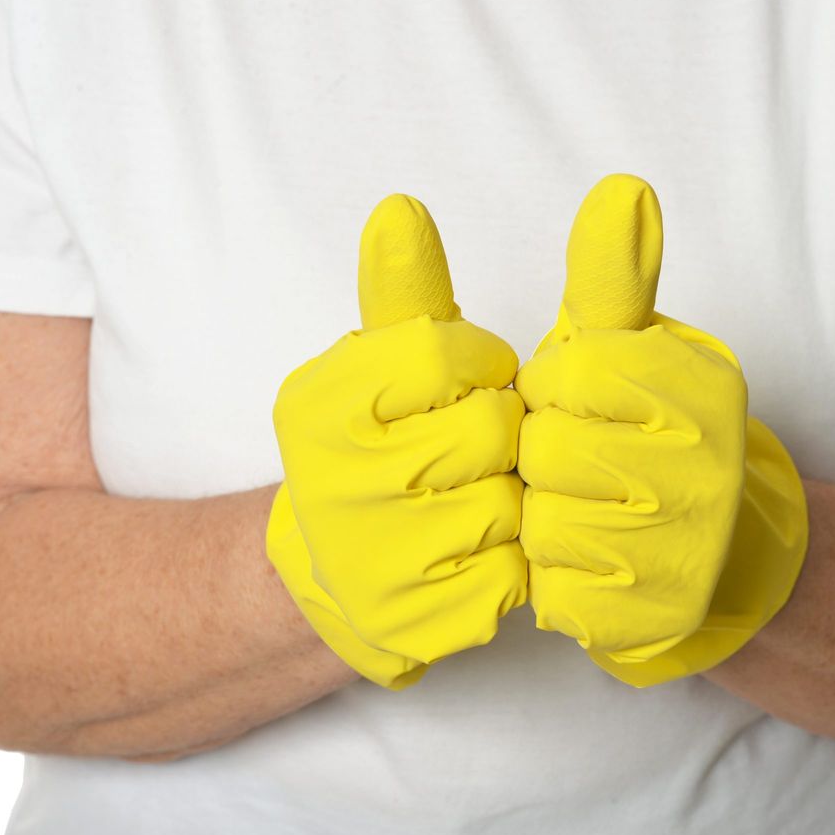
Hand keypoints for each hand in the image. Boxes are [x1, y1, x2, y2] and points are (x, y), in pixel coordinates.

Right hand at [266, 194, 527, 689]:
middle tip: (467, 449)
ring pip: (510, 508)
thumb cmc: (379, 443)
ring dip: (508, 498)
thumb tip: (400, 209)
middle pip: (491, 432)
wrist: (337, 570)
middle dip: (497, 434)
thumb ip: (403, 286)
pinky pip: (514, 580)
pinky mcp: (415, 625)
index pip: (452, 354)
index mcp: (320, 406)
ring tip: (467, 499)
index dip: (478, 366)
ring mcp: (371, 564)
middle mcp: (332, 486)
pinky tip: (472, 555)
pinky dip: (508, 563)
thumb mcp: (380, 358)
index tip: (463, 383)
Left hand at [516, 174, 808, 687]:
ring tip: (584, 508)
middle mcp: (711, 468)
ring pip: (546, 526)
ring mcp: (692, 549)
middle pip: (549, 452)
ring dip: (546, 517)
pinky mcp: (663, 615)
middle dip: (544, 456)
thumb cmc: (643, 429)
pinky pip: (556, 592)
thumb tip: (622, 188)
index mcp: (702, 387)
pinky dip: (556, 578)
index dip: (551, 391)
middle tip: (579, 459)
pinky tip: (590, 561)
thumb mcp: (628, 343)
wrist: (715, 547)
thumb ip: (615, 273)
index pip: (566, 376)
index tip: (576, 399)